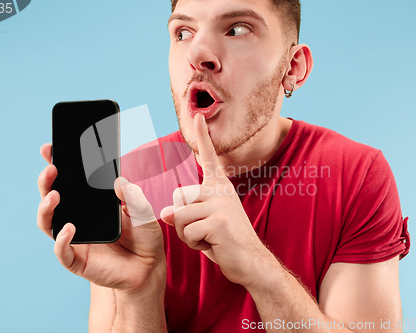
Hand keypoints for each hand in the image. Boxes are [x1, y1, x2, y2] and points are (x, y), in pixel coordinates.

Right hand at [37, 144, 165, 294]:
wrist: (148, 267)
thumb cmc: (144, 236)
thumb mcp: (144, 212)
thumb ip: (133, 196)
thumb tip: (118, 180)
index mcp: (90, 203)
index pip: (68, 182)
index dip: (56, 165)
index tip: (50, 148)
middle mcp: (76, 218)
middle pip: (52, 198)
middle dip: (46, 182)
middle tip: (51, 168)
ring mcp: (74, 239)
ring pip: (49, 223)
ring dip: (46, 208)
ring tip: (54, 195)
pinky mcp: (77, 260)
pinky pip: (62, 252)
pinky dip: (62, 240)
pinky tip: (69, 228)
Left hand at [160, 114, 268, 287]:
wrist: (251, 262)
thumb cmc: (226, 242)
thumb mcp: (203, 224)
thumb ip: (186, 214)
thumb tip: (165, 213)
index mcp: (220, 188)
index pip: (209, 158)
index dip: (203, 137)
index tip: (198, 117)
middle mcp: (221, 191)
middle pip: (179, 198)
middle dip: (183, 221)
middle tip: (203, 233)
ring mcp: (220, 204)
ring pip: (180, 217)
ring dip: (188, 235)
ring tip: (208, 239)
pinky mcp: (218, 221)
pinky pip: (187, 231)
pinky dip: (194, 244)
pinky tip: (212, 245)